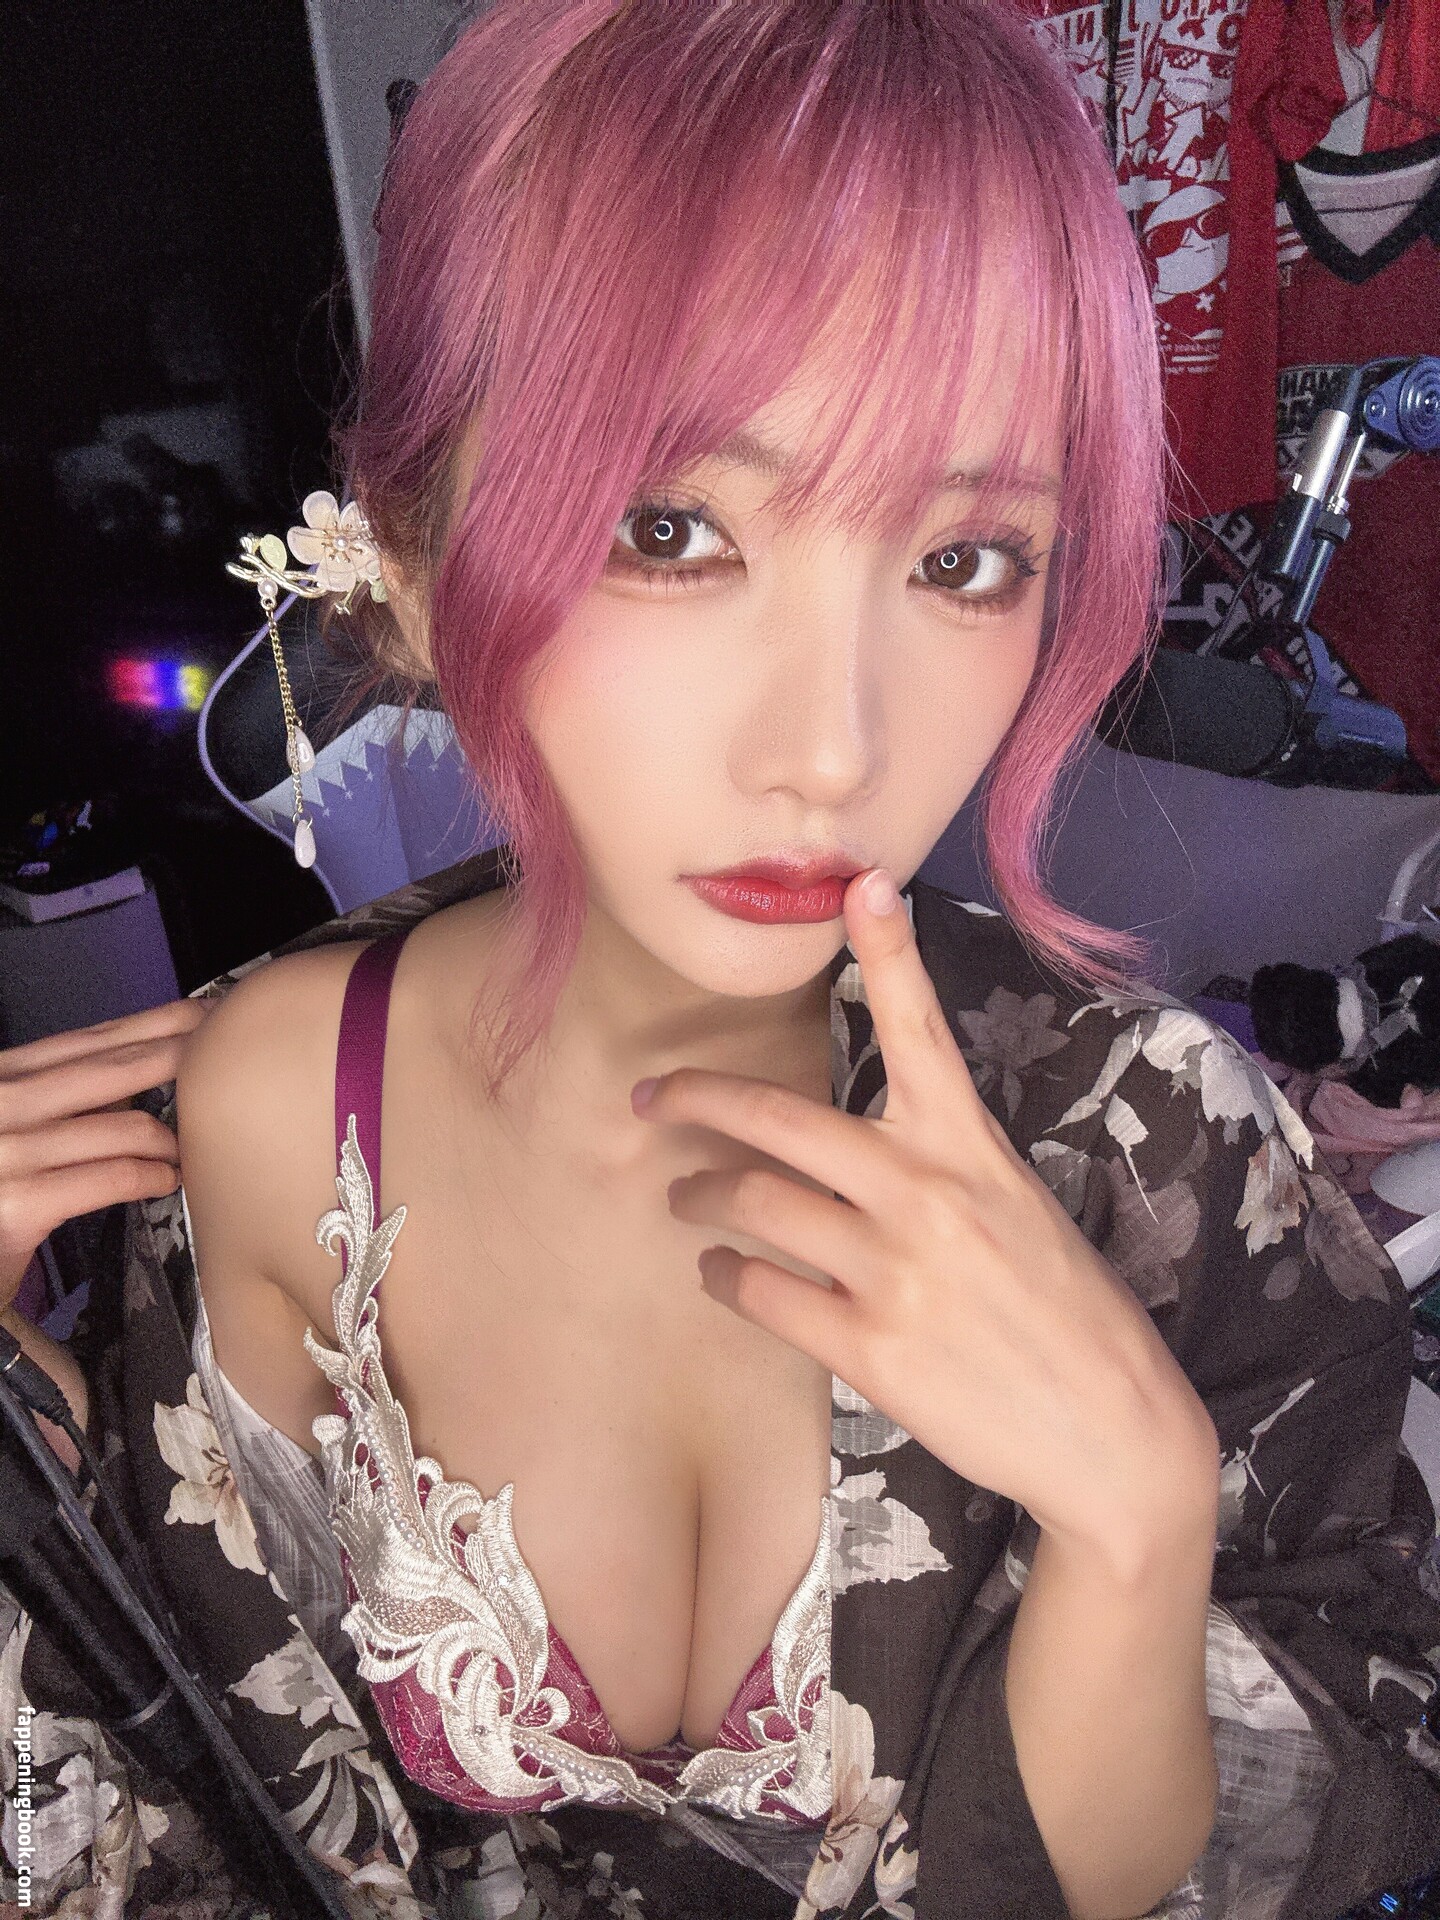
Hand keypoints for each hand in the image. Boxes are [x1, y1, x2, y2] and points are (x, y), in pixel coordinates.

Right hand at [0, 998, 210, 1317]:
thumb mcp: (10, 1124)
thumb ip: (61, 1100)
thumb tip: (135, 1083)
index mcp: (3, 1077)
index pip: (90, 1040)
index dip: (155, 1022)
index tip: (205, 1010)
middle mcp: (4, 1103)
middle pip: (117, 1068)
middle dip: (184, 1056)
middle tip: (233, 1052)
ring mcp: (10, 1151)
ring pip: (126, 1126)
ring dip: (170, 1139)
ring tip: (188, 1151)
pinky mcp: (20, 1203)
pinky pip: (112, 1177)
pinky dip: (150, 1176)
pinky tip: (167, 1180)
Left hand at [635, 869, 1217, 1570]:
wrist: (1112, 1432)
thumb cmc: (1067, 1315)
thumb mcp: (1018, 1210)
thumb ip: (941, 1171)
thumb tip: (856, 1157)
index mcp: (971, 1147)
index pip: (922, 1029)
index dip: (890, 950)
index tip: (862, 884)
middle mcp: (928, 1192)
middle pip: (780, 1120)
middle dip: (699, 1098)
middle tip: (652, 1097)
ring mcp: (897, 1270)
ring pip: (755, 1205)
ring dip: (701, 1197)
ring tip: (684, 1198)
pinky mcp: (872, 1347)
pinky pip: (762, 1293)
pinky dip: (725, 1278)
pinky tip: (719, 1275)